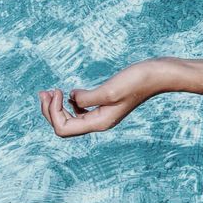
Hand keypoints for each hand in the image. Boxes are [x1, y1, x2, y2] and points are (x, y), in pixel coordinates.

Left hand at [38, 59, 166, 136]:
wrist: (159, 74)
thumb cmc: (137, 81)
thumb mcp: (109, 90)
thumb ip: (86, 98)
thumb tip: (71, 99)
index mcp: (99, 123)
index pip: (63, 128)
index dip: (52, 112)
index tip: (56, 91)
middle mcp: (99, 122)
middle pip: (63, 125)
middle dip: (49, 110)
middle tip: (44, 91)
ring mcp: (103, 113)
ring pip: (70, 118)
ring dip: (56, 106)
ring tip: (51, 91)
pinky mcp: (106, 104)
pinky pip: (80, 110)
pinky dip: (69, 102)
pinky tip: (69, 92)